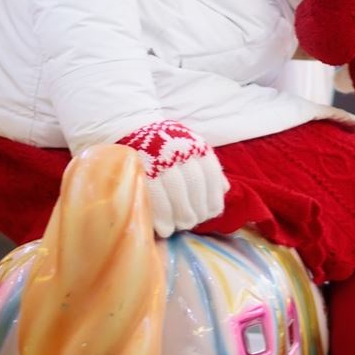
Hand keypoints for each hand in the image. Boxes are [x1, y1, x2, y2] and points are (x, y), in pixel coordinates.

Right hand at [114, 121, 227, 238]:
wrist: (130, 126)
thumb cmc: (166, 143)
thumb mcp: (191, 145)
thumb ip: (207, 166)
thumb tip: (224, 190)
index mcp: (194, 145)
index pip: (210, 174)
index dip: (213, 197)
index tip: (212, 213)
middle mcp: (179, 150)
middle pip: (194, 185)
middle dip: (197, 209)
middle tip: (193, 222)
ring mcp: (159, 159)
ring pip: (176, 192)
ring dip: (180, 215)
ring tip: (180, 226)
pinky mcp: (140, 169)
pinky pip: (155, 196)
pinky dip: (162, 216)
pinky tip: (165, 228)